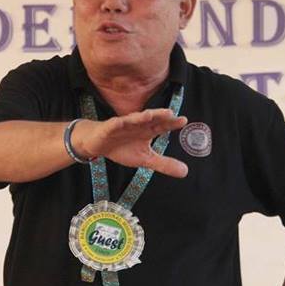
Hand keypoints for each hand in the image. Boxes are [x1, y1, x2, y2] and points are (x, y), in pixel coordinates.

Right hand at [73, 109, 188, 176]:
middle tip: (170, 113)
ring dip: (140, 117)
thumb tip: (185, 172)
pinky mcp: (109, 128)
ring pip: (133, 119)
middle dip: (159, 115)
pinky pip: (113, 125)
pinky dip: (117, 123)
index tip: (183, 120)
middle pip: (150, 119)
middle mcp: (137, 125)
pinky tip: (121, 121)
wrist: (99, 144)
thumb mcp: (145, 159)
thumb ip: (164, 164)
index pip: (162, 126)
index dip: (172, 123)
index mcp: (147, 131)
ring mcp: (123, 125)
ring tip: (149, 114)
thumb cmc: (123, 148)